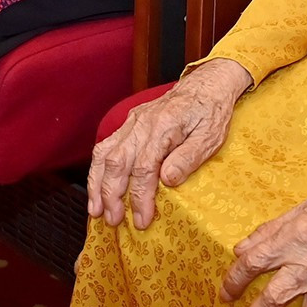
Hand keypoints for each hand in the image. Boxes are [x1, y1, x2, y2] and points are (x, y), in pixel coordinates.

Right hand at [88, 58, 251, 228]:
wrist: (206, 85)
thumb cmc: (211, 112)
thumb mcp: (210, 137)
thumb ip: (188, 158)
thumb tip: (167, 180)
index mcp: (162, 127)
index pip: (144, 168)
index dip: (140, 197)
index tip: (141, 220)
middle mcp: (141, 124)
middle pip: (117, 162)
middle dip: (111, 195)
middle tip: (113, 220)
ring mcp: (132, 123)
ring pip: (105, 154)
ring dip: (97, 184)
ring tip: (96, 209)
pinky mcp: (129, 124)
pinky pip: (105, 146)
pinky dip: (97, 170)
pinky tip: (96, 187)